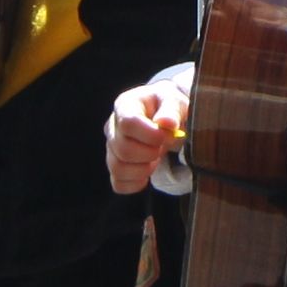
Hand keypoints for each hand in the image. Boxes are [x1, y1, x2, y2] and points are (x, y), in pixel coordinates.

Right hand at [108, 68, 191, 194]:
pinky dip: (136, 183)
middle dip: (150, 153)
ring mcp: (111, 148)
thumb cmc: (169, 108)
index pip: (127, 124)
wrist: (167, 119)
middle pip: (123, 149)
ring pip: (118, 168)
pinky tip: (149, 173)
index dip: (150, 135)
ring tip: (157, 158)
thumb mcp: (175, 102)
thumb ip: (171, 110)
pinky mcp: (115, 166)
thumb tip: (165, 123)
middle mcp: (112, 127)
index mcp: (125, 105)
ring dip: (144, 169)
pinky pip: (118, 184)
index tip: (167, 137)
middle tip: (164, 147)